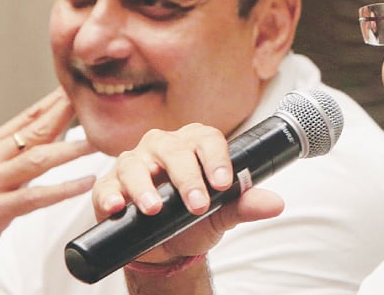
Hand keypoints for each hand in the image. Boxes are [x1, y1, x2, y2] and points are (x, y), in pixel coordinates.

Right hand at [0, 88, 95, 288]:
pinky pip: (36, 196)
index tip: (80, 90)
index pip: (27, 117)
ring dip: (72, 150)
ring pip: (39, 158)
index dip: (55, 102)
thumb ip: (17, 155)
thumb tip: (51, 135)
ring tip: (99, 144)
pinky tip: (85, 183)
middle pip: (36, 130)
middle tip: (94, 104)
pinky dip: (64, 189)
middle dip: (67, 114)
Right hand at [92, 123, 283, 263]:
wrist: (167, 246)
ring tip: (154, 207)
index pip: (207, 138)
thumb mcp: (222, 213)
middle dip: (186, 177)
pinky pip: (107, 186)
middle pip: (173, 150)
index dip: (216, 158)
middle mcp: (163, 147)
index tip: (222, 183)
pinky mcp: (110, 186)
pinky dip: (110, 195)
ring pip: (136, 163)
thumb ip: (245, 205)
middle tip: (196, 205)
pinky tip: (118, 207)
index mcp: (194, 145)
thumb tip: (276, 204)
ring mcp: (134, 164)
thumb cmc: (194, 218)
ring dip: (145, 185)